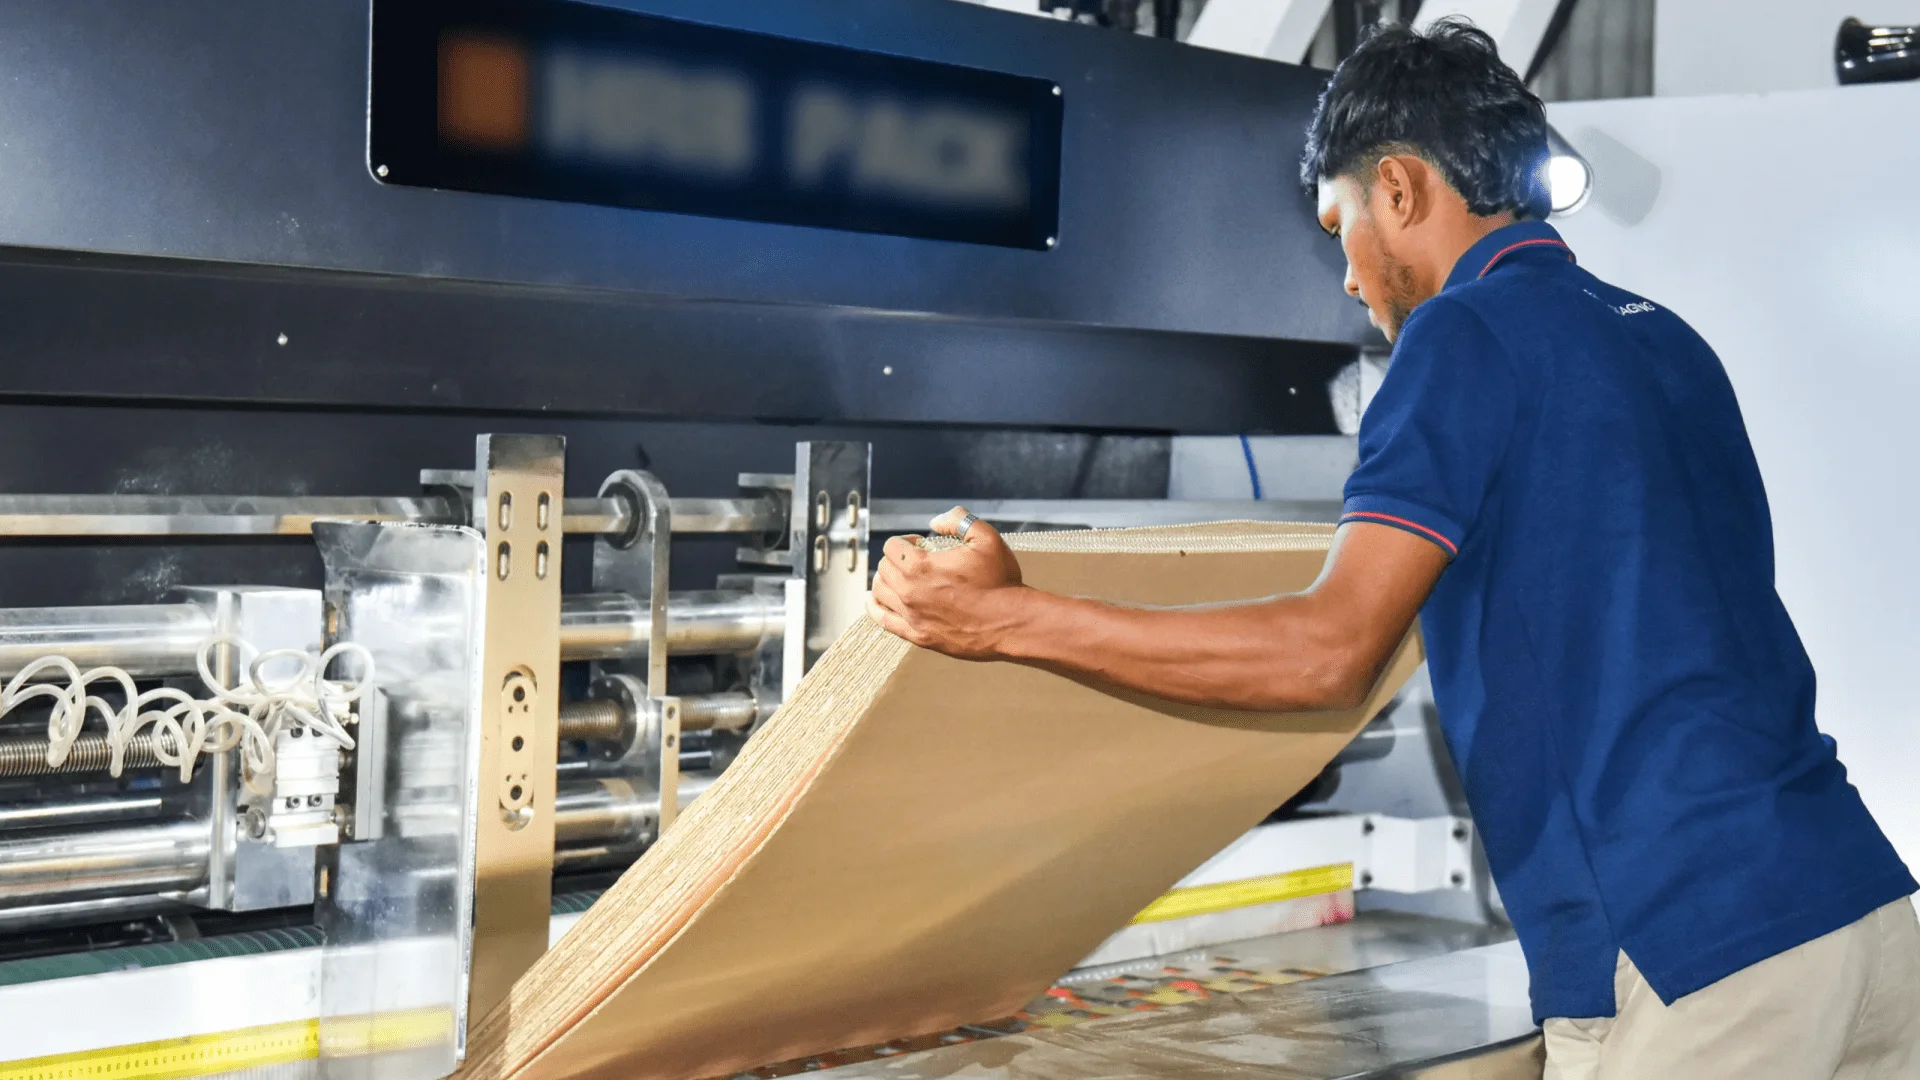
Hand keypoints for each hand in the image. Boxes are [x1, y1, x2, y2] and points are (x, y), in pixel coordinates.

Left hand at [867, 507, 1026, 660]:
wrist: (1011, 623)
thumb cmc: (1000, 582)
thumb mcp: (986, 539)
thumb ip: (958, 520)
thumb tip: (935, 521)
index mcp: (920, 567)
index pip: (891, 547)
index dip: (903, 541)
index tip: (917, 544)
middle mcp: (909, 592)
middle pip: (884, 568)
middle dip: (895, 559)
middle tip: (913, 560)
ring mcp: (912, 616)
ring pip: (879, 592)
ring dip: (885, 580)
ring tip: (897, 578)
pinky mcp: (918, 636)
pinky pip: (883, 621)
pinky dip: (875, 608)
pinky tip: (874, 600)